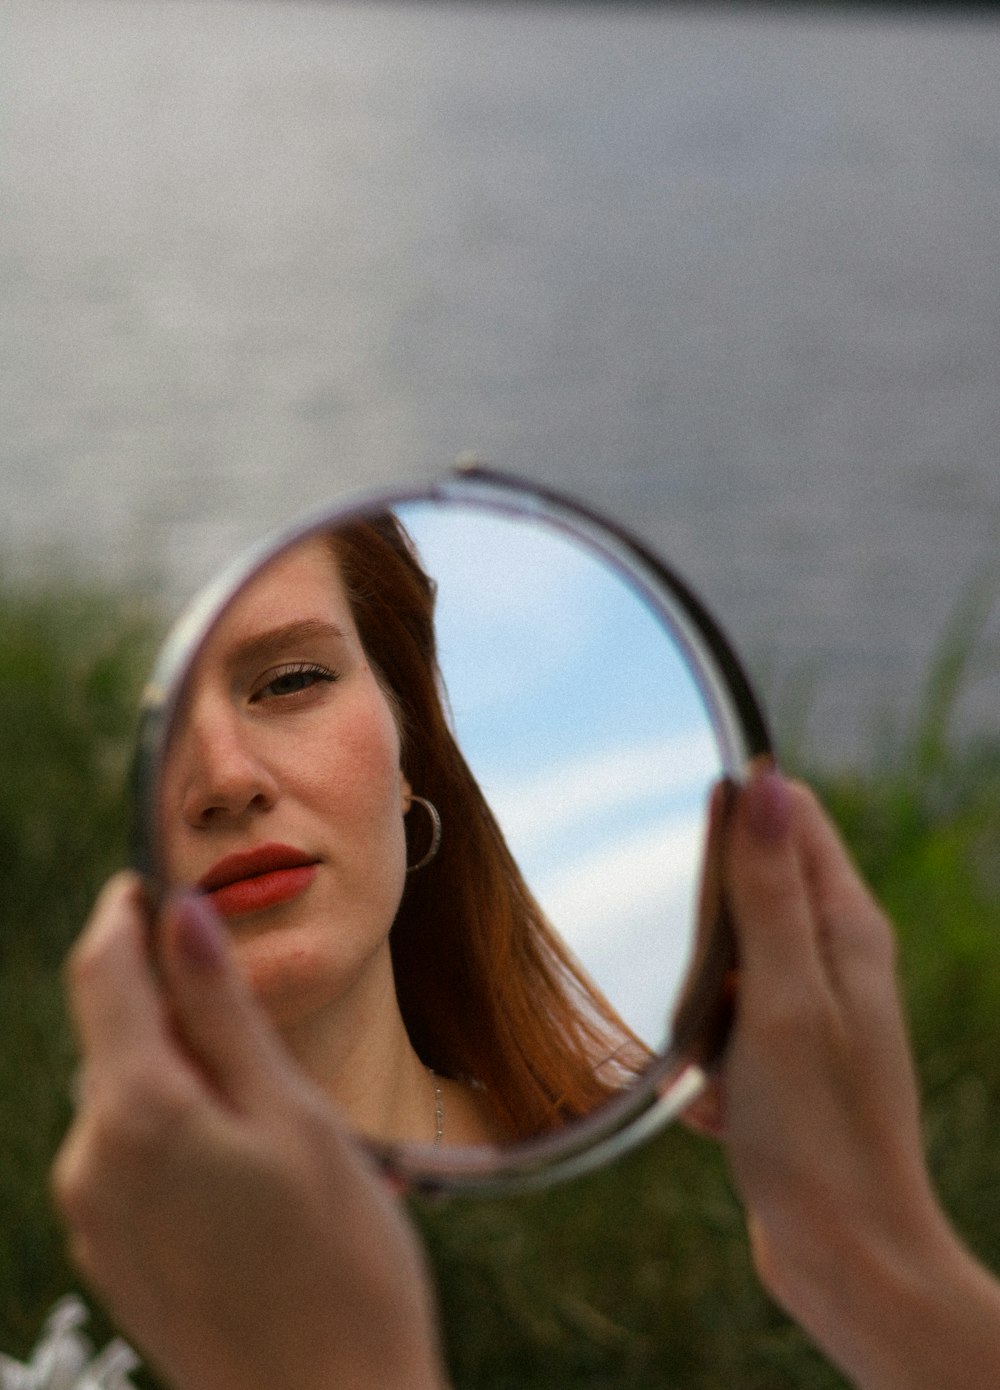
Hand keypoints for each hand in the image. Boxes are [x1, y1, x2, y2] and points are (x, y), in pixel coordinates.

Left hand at [52, 874, 445, 1389]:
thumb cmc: (337, 1260)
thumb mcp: (292, 1112)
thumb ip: (224, 1011)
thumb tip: (181, 915)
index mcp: (136, 1114)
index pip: (103, 972)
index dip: (127, 914)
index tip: (157, 881)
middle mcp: (90, 1162)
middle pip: (111, 1033)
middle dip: (165, 996)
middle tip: (247, 994)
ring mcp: (94, 1214)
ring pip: (122, 1092)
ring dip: (177, 1063)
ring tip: (268, 1096)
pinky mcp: (112, 1251)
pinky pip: (128, 1150)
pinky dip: (173, 1121)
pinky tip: (246, 1154)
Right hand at [686, 767, 999, 1388]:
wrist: (844, 1256)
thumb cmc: (815, 1130)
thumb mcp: (780, 997)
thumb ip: (768, 890)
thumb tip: (765, 779)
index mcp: (848, 928)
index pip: (795, 817)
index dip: (738, 814)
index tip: (684, 854)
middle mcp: (836, 959)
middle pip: (751, 888)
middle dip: (704, 928)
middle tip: (699, 990)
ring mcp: (810, 1010)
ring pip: (726, 961)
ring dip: (698, 1001)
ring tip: (707, 1058)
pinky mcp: (783, 1059)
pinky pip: (722, 1025)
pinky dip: (704, 1054)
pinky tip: (712, 1099)